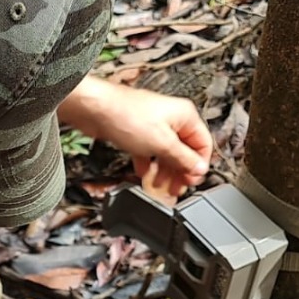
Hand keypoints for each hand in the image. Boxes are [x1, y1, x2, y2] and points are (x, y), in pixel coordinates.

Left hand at [58, 78, 211, 198]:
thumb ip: (183, 158)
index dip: (199, 165)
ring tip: (161, 187)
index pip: (203, 144)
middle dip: (181, 171)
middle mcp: (171, 120)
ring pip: (165, 153)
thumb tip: (199, 168)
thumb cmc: (126, 116)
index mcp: (185, 117)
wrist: (94, 109)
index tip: (192, 181)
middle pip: (184, 151)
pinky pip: (148, 152)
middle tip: (177, 189)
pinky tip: (144, 176)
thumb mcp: (162, 144)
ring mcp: (153, 126)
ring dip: (164, 171)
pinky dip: (147, 165)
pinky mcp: (136, 133)